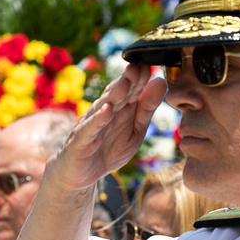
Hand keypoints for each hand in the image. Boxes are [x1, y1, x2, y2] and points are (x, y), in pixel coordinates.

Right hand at [52, 62, 166, 189]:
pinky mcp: (81, 140)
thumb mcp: (135, 131)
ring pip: (103, 106)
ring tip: (125, 84)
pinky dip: (98, 119)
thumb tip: (160, 81)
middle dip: (127, 80)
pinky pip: (90, 128)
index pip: (131, 88)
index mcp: (120, 108)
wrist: (79, 175)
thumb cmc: (107, 150)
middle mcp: (104, 111)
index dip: (140, 77)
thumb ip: (146, 108)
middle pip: (117, 93)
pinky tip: (106, 111)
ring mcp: (91, 124)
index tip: (151, 64)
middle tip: (139, 67)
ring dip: (114, 95)